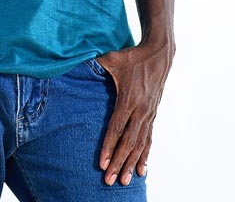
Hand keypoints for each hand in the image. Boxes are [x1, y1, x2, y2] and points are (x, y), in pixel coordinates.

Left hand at [94, 40, 174, 185]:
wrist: (158, 54)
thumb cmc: (132, 56)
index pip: (116, 127)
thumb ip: (96, 64)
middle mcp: (140, 110)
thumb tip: (75, 63)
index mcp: (128, 98)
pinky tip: (142, 171)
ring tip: (124, 181)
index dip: (109, 146)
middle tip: (109, 179)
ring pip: (140, 144)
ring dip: (131, 164)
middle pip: (128, 142)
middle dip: (118, 162)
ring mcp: (148, 114)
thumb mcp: (113, 58)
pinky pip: (149, 139)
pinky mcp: (153, 115)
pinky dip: (145, 156)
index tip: (102, 162)